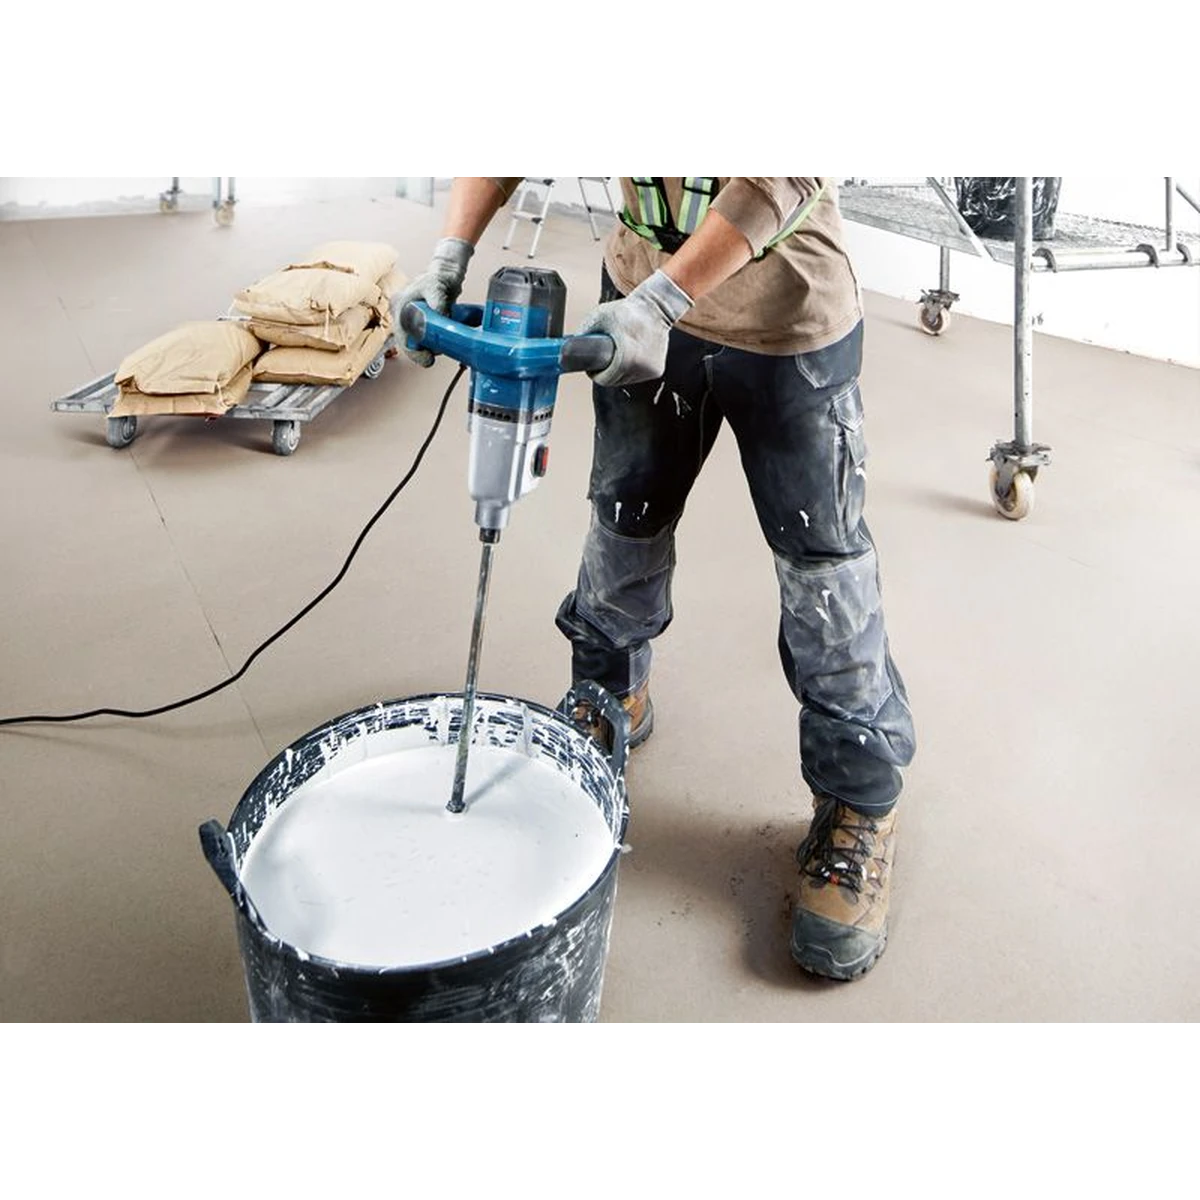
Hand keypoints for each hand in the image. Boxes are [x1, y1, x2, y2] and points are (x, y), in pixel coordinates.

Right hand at [391, 237, 474, 366]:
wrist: (445, 274)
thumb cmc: (438, 278)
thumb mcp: (437, 290)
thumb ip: (438, 305)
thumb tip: (440, 320)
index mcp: (399, 305)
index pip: (401, 335)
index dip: (413, 351)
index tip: (428, 359)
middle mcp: (400, 313)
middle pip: (406, 341)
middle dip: (420, 351)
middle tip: (433, 357)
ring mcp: (407, 318)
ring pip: (414, 341)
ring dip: (427, 347)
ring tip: (440, 346)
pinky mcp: (416, 321)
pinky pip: (421, 338)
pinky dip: (430, 343)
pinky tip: (440, 342)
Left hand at [576, 270, 692, 387]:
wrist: (656, 308)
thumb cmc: (629, 311)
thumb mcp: (600, 317)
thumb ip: (584, 332)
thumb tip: (568, 346)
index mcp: (626, 359)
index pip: (604, 380)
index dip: (595, 374)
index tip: (593, 366)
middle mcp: (640, 368)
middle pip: (615, 381)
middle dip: (606, 372)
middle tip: (604, 357)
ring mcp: (650, 371)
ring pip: (626, 380)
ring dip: (619, 371)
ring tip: (619, 353)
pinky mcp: (657, 370)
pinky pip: (637, 376)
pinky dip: (631, 369)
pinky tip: (631, 354)